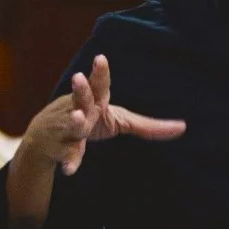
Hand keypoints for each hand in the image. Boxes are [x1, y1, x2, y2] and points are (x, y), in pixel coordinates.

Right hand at [23, 55, 185, 175]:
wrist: (44, 138)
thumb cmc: (89, 120)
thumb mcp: (118, 120)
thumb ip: (148, 125)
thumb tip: (183, 127)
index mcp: (96, 100)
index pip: (99, 84)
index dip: (100, 71)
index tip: (101, 57)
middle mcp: (79, 109)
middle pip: (81, 98)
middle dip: (81, 89)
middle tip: (78, 78)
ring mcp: (68, 129)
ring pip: (71, 125)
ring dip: (74, 121)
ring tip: (77, 118)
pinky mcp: (61, 148)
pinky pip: (66, 155)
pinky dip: (69, 162)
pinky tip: (70, 170)